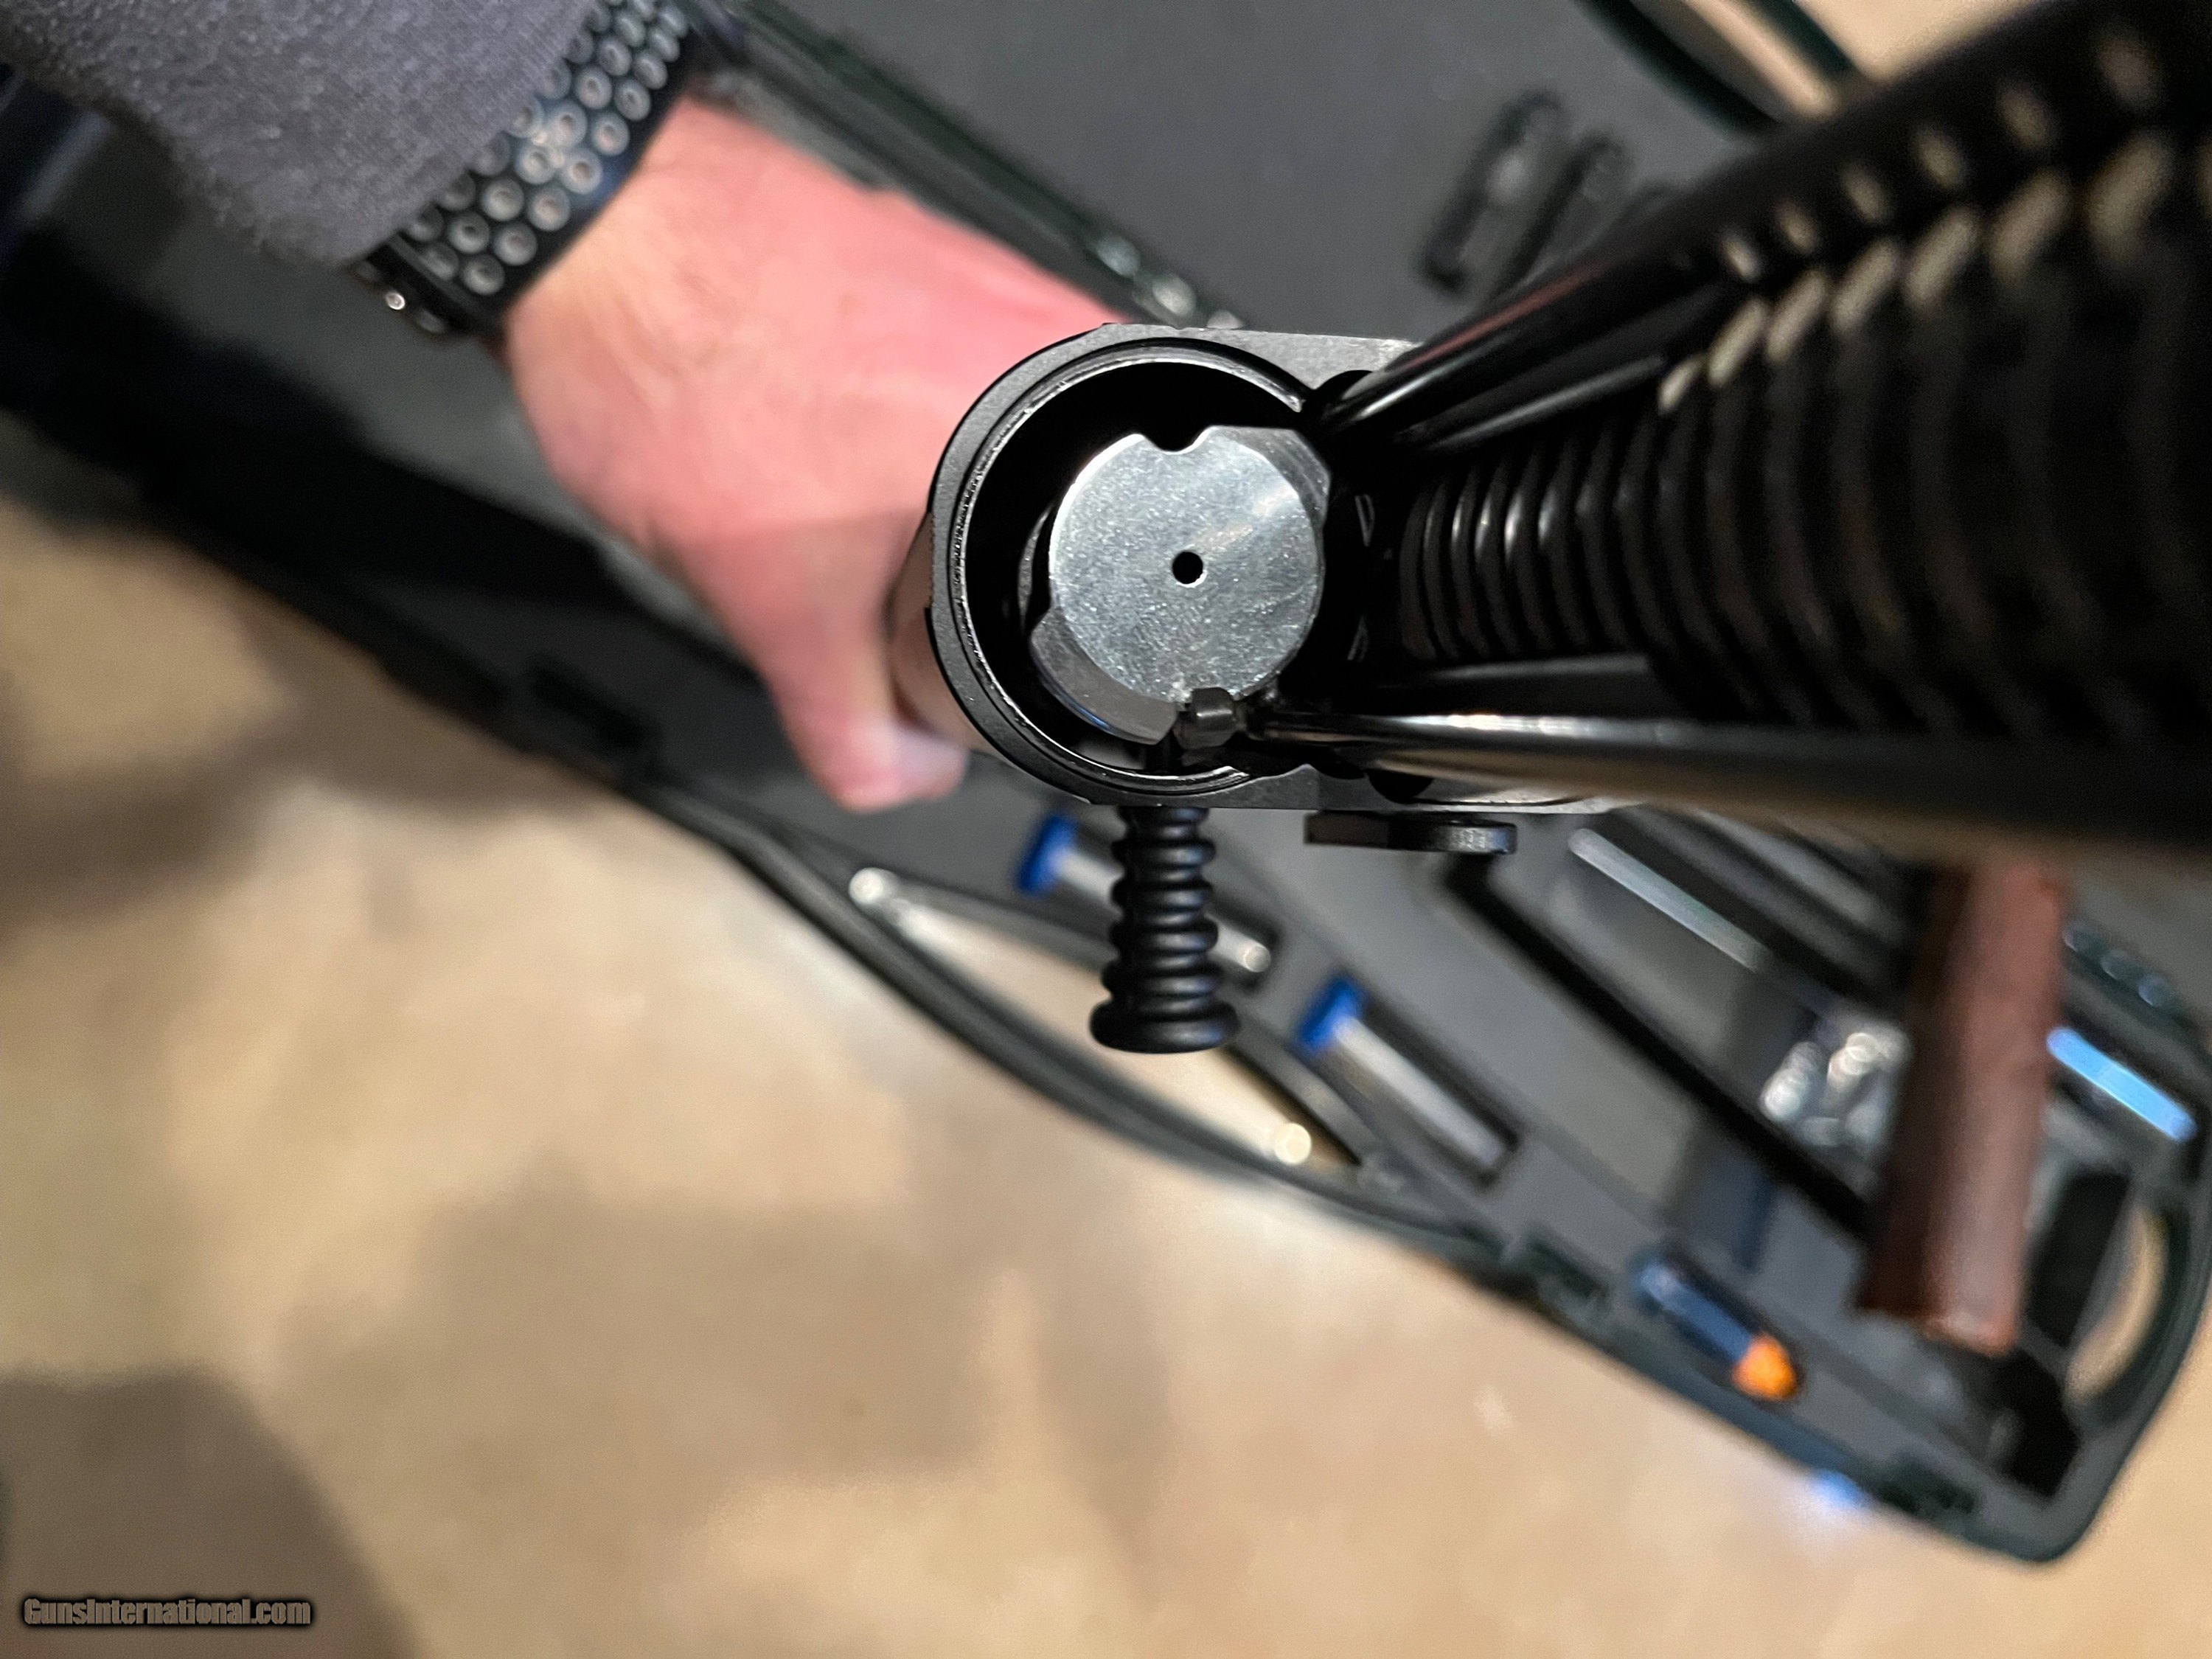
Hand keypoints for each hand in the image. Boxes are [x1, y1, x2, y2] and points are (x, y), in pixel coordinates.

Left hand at [506, 100, 1113, 809]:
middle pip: (1052, 520)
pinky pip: (945, 378)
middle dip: (957, 570)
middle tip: (865, 558)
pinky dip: (890, 420)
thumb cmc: (676, 359)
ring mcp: (991, 281)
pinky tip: (820, 422)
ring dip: (920, 491)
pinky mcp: (933, 254)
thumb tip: (903, 776)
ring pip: (995, 451)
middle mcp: (1044, 332)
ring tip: (831, 479)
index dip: (1027, 654)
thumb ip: (851, 715)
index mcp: (1052, 417)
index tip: (957, 651)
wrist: (588, 224)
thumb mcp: (772, 600)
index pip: (1111, 578)